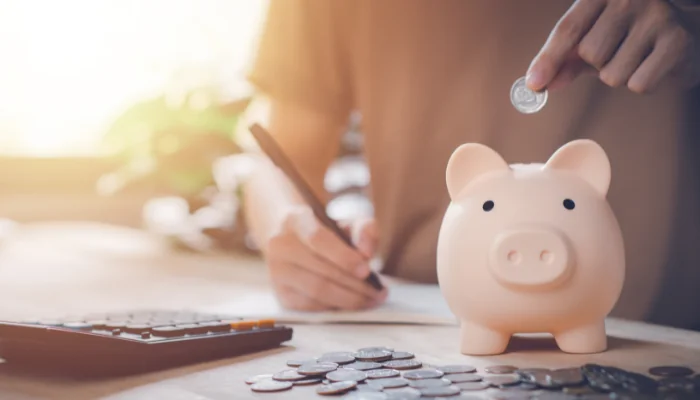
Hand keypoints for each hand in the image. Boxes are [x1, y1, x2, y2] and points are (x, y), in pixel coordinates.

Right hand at [265, 206, 386, 310]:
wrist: (291, 238)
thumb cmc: (324, 230)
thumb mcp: (346, 221)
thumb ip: (364, 230)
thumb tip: (367, 253)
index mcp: (295, 220)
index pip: (318, 239)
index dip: (344, 257)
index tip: (366, 270)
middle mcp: (280, 245)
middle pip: (321, 271)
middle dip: (355, 286)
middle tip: (379, 292)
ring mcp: (277, 272)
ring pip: (317, 291)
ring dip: (349, 299)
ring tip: (371, 299)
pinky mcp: (282, 294)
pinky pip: (312, 306)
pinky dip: (335, 306)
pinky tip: (351, 302)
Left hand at [527, 0, 699, 92]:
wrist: (688, 30)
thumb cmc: (633, 34)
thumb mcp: (596, 37)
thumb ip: (567, 59)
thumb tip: (541, 84)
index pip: (568, 29)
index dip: (549, 59)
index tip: (534, 85)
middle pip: (590, 55)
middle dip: (599, 64)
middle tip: (621, 50)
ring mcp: (656, 16)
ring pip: (612, 75)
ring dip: (621, 74)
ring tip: (639, 56)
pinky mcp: (677, 41)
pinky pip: (638, 84)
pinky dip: (642, 82)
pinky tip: (654, 63)